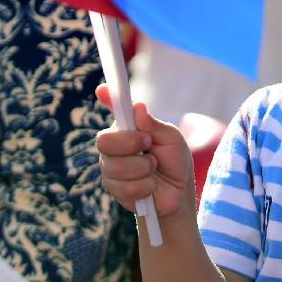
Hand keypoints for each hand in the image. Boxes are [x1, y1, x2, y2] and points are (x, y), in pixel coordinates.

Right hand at [96, 88, 194, 222]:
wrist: (179, 191)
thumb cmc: (173, 159)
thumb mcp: (171, 138)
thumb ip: (154, 125)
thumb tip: (138, 107)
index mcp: (126, 127)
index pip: (113, 109)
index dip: (107, 98)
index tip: (103, 89)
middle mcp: (113, 145)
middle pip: (104, 141)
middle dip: (129, 143)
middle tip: (149, 144)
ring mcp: (111, 168)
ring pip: (116, 167)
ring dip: (143, 168)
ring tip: (154, 168)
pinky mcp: (115, 190)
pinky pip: (126, 187)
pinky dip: (145, 186)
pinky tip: (151, 185)